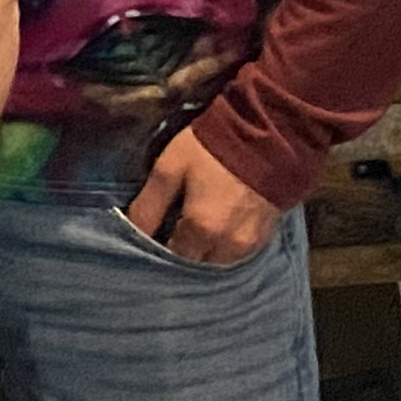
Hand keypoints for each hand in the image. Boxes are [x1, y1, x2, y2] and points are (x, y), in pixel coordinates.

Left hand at [123, 124, 282, 265]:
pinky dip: (223, 249)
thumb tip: (131, 231)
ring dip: (203, 254)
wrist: (269, 135)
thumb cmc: (211, 148)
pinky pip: (238, 256)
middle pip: (196, 265)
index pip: (172, 258)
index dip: (158, 251)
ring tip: (192, 234)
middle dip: (181, 254)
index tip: (151, 238)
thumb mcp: (170, 168)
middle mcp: (227, 245)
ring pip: (217, 264)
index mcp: (201, 229)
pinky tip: (216, 232)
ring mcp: (250, 244)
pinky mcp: (266, 237)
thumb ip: (149, 205)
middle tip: (170, 235)